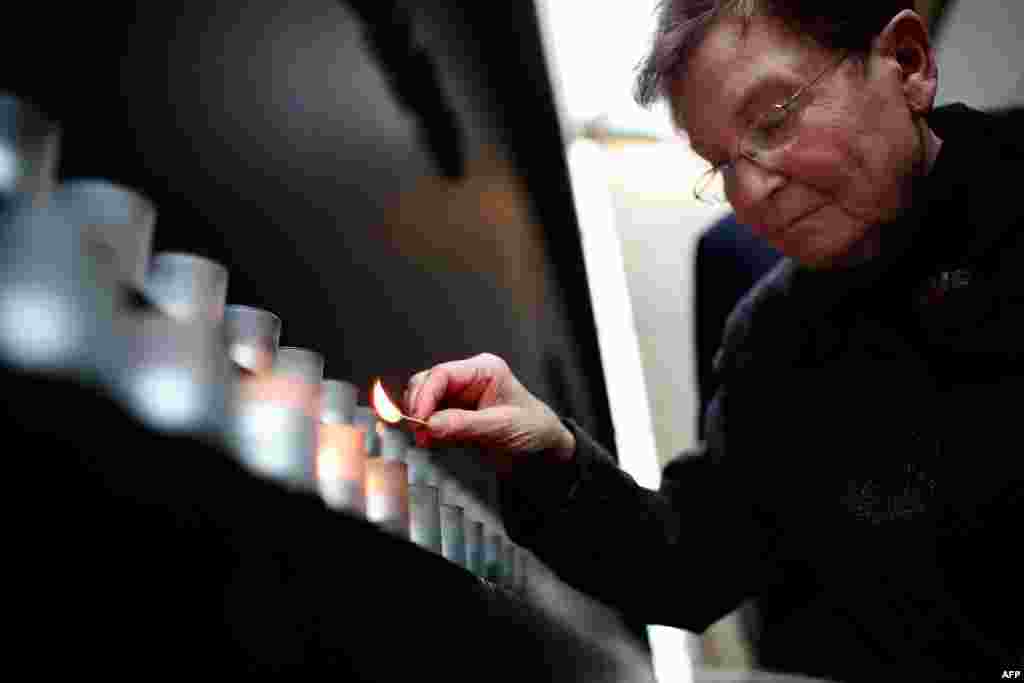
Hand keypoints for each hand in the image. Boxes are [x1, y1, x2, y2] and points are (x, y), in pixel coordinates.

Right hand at [404, 353, 574, 474]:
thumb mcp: (501, 427)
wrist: (543, 447)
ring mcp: (460, 395)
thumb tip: (429, 425)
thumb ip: (464, 425)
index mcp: (484, 369)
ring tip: (424, 438)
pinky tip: (429, 439)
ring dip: (420, 417)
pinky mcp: (455, 412)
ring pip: (424, 398)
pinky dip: (425, 426)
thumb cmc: (533, 428)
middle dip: (418, 405)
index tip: (418, 419)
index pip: (443, 374)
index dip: (425, 396)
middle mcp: (469, 378)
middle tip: (418, 431)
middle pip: (428, 382)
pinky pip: (431, 415)